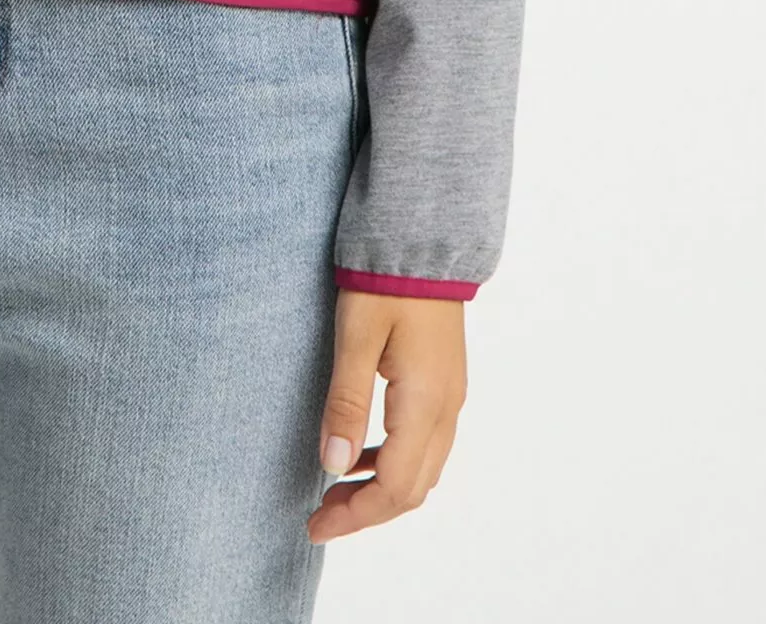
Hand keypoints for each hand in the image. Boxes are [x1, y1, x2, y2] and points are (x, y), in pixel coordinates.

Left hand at [306, 289, 466, 542]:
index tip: (315, 526)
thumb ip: (346, 402)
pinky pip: (425, 445)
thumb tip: (333, 466)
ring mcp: (450, 397)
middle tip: (320, 517)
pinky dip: (393, 463)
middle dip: (367, 512)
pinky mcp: (444, 384)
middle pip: (412, 489)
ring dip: (380, 490)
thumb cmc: (386, 281)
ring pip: (422, 470)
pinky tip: (360, 454)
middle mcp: (447, 409)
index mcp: (426, 404)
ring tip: (335, 492)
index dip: (356, 516)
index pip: (395, 487)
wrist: (423, 239)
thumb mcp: (356, 338)